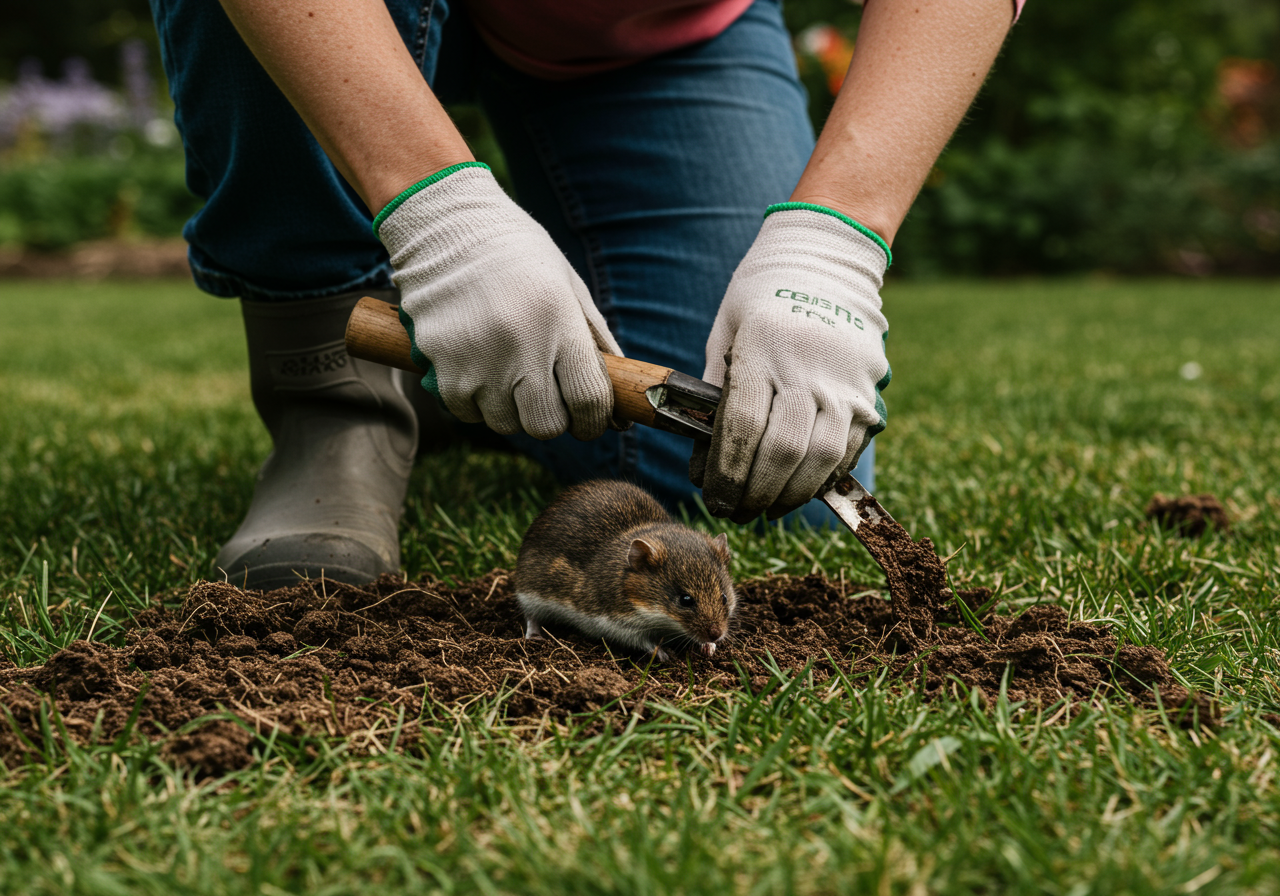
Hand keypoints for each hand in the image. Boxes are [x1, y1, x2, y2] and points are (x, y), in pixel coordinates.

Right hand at [376, 163, 621, 440]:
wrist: (447, 225)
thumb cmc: (519, 255)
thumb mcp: (570, 286)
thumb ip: (596, 343)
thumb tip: (620, 405)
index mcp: (560, 321)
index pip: (589, 401)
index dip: (595, 421)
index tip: (590, 419)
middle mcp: (520, 345)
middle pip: (547, 425)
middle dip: (554, 419)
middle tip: (549, 397)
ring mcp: (477, 359)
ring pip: (505, 424)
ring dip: (513, 411)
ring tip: (510, 375)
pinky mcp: (442, 366)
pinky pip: (467, 413)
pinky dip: (477, 403)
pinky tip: (479, 370)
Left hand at [691, 204, 890, 522]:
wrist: (827, 255)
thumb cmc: (761, 294)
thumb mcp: (725, 330)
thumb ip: (715, 390)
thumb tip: (703, 458)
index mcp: (762, 350)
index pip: (743, 428)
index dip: (727, 474)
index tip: (714, 498)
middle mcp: (807, 367)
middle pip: (783, 451)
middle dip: (757, 493)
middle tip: (739, 512)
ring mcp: (844, 379)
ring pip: (822, 456)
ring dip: (793, 492)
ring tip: (768, 506)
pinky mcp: (868, 388)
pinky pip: (850, 445)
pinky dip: (825, 475)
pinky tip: (802, 485)